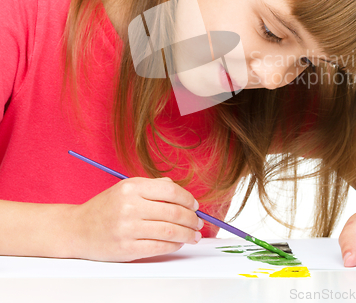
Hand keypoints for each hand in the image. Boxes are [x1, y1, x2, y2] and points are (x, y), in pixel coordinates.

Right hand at [72, 177, 203, 261]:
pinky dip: (174, 246)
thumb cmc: (106, 207)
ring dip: (187, 234)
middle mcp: (130, 206)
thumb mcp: (126, 188)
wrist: (76, 229)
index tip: (195, 205)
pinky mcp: (126, 249)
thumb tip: (182, 194)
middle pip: (173, 212)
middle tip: (199, 222)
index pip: (170, 190)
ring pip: (169, 231)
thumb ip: (154, 187)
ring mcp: (127, 228)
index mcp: (132, 187)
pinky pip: (158, 247)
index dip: (188, 198)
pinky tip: (179, 243)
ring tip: (194, 235)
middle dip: (192, 219)